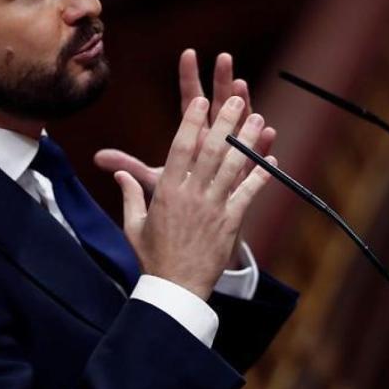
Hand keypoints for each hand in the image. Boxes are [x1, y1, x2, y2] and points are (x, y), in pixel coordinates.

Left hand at [94, 49, 275, 196]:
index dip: (189, 78)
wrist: (198, 228)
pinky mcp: (246, 174)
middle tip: (223, 58)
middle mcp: (215, 141)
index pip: (190, 102)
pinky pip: (256, 158)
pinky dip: (262, 146)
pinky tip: (268, 132)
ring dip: (244, 106)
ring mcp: (233, 154)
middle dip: (221, 80)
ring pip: (241, 125)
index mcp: (193, 138)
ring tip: (242, 87)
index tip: (188, 53)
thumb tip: (98, 158)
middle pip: (219, 104)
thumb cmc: (177, 202)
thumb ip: (131, 167)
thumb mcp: (154, 182)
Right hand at [113, 96, 275, 299]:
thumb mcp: (133, 225)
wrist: (176, 289)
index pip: (180, 148)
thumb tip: (116, 171)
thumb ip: (129, 194)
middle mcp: (191, 195)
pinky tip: (272, 160)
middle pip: (210, 150)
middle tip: (236, 99)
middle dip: (225, 122)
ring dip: (247, 141)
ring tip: (258, 118)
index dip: (191, 122)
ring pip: (232, 166)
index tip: (199, 101)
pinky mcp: (230, 222)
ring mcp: (213, 208)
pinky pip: (248, 194)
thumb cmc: (153, 257)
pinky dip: (260, 176)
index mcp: (166, 191)